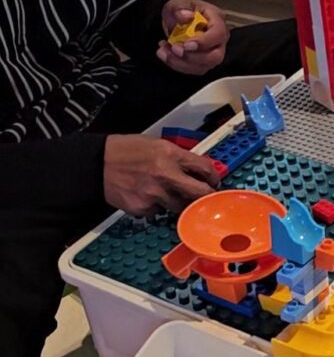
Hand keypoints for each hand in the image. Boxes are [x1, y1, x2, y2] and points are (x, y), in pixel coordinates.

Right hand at [104, 135, 220, 215]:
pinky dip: (157, 207)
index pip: (205, 168)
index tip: (214, 181)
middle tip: (207, 199)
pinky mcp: (143, 208)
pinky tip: (147, 196)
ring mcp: (155, 194)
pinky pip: (159, 212)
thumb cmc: (124, 151)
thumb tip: (199, 168)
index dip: (213, 177)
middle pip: (200, 193)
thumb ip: (179, 157)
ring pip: (181, 207)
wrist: (96, 163)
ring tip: (168, 194)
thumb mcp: (156, 144)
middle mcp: (165, 175)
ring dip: (180, 203)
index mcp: (171, 154)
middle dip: (207, 197)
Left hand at [157, 0, 228, 75]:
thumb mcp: (177, 3)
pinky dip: (177, 65)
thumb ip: (179, 8)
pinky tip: (167, 55)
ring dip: (181, 62)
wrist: (178, 22)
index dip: (204, 42)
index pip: (218, 34)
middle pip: (215, 56)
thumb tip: (186, 15)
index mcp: (217, 20)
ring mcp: (212, 53)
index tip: (186, 44)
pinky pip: (193, 70)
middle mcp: (219, 39)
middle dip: (192, 57)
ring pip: (203, 66)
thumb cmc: (183, 12)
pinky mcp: (204, 63)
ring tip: (165, 51)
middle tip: (175, 49)